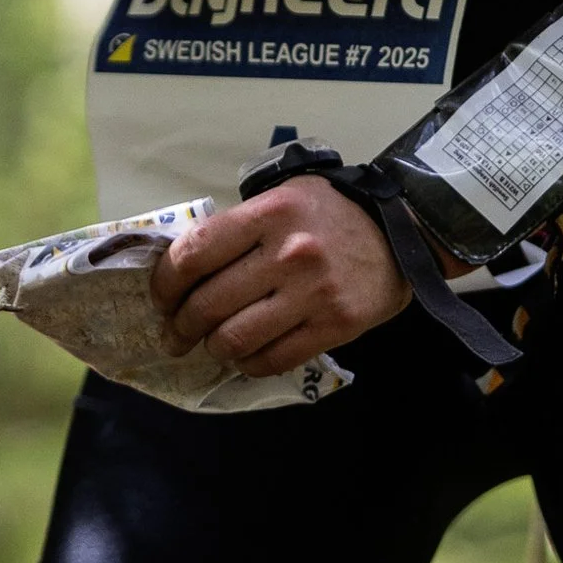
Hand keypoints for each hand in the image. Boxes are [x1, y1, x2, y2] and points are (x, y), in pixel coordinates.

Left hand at [150, 179, 406, 376]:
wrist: (401, 233)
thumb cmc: (330, 214)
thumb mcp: (281, 198)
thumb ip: (237, 227)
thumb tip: (184, 268)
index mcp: (269, 214)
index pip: (194, 254)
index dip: (165, 283)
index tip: (161, 297)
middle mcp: (289, 253)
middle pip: (208, 303)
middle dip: (181, 325)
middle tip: (177, 332)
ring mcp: (313, 293)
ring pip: (235, 338)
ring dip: (213, 348)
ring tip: (212, 344)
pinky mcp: (335, 326)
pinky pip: (273, 359)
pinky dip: (249, 364)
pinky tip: (245, 356)